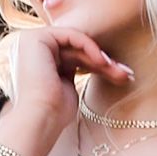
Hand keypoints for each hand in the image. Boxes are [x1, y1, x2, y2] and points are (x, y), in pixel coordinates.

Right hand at [0, 24, 134, 155]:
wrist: (39, 121)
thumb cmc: (53, 113)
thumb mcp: (68, 86)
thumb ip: (75, 69)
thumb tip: (99, 61)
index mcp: (36, 60)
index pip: (73, 55)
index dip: (97, 64)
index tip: (120, 76)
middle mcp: (30, 48)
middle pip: (76, 49)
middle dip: (103, 62)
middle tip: (126, 74)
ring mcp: (30, 41)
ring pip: (75, 43)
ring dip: (100, 57)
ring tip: (119, 72)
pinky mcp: (36, 38)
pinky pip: (71, 35)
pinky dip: (89, 46)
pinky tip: (102, 61)